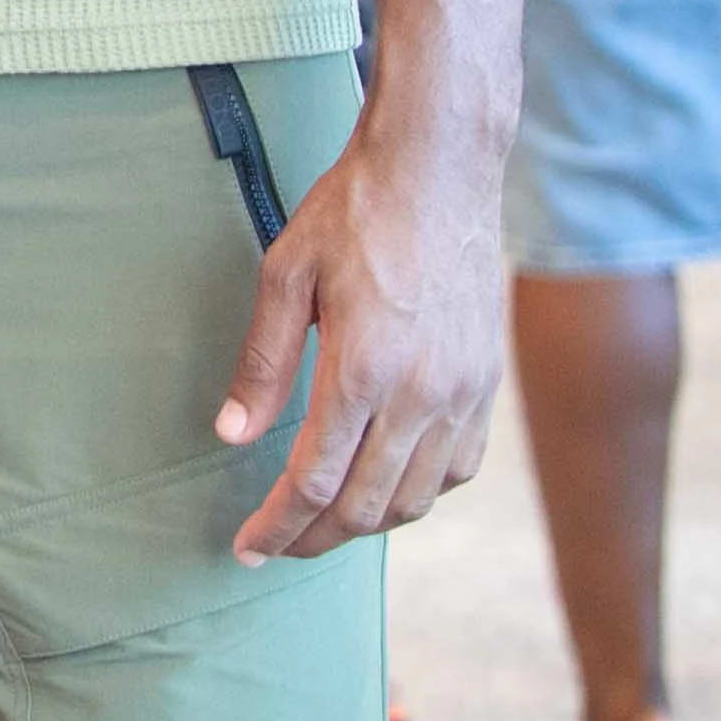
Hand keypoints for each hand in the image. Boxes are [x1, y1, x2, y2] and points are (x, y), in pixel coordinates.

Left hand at [216, 106, 509, 560]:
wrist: (440, 170)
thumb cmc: (353, 211)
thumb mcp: (285, 274)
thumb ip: (262, 364)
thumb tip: (232, 435)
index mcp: (364, 369)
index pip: (316, 481)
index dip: (280, 526)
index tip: (249, 549)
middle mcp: (422, 394)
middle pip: (367, 506)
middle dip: (316, 537)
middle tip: (276, 545)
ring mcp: (463, 393)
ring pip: (417, 497)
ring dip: (367, 524)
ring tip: (323, 523)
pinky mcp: (487, 383)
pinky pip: (458, 468)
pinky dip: (419, 493)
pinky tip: (387, 486)